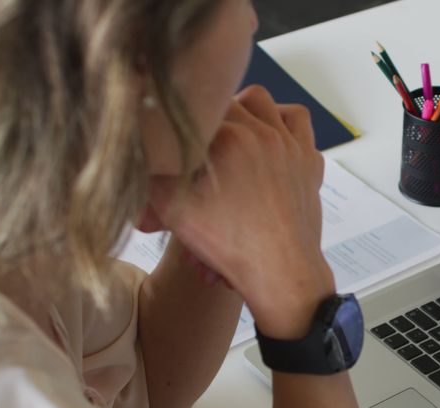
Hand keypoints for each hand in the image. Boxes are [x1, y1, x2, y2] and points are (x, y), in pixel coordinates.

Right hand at [149, 86, 332, 338]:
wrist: (281, 275)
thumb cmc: (232, 246)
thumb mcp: (175, 211)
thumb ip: (149, 177)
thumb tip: (130, 155)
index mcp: (230, 137)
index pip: (197, 106)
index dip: (181, 119)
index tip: (174, 134)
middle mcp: (264, 133)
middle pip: (229, 101)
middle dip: (211, 117)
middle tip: (199, 142)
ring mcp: (292, 146)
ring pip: (267, 104)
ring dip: (248, 110)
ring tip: (232, 132)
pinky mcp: (309, 163)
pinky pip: (300, 127)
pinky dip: (284, 126)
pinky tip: (270, 142)